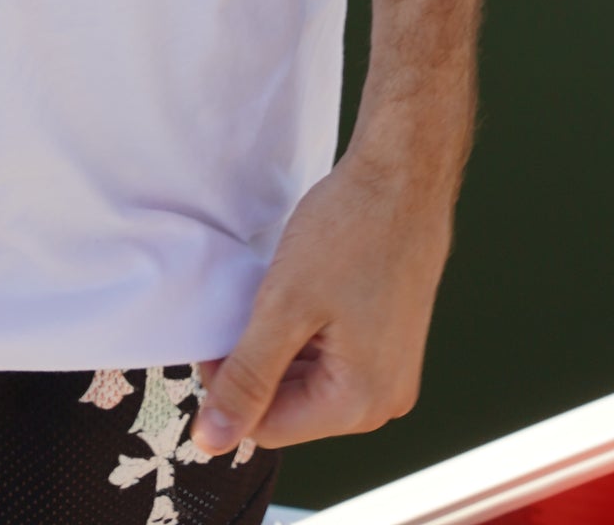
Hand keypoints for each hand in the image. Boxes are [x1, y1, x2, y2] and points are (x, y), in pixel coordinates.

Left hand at [192, 139, 455, 454]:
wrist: (403, 174)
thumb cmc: (350, 231)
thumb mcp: (284, 306)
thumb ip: (247, 378)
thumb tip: (210, 440)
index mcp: (361, 403)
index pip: (269, 427)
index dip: (230, 385)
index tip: (216, 335)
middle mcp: (385, 400)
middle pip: (292, 408)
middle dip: (258, 366)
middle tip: (243, 308)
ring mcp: (392, 371)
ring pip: (310, 382)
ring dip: (280, 348)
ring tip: (274, 294)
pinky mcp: (390, 343)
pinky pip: (334, 359)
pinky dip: (306, 334)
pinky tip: (297, 294)